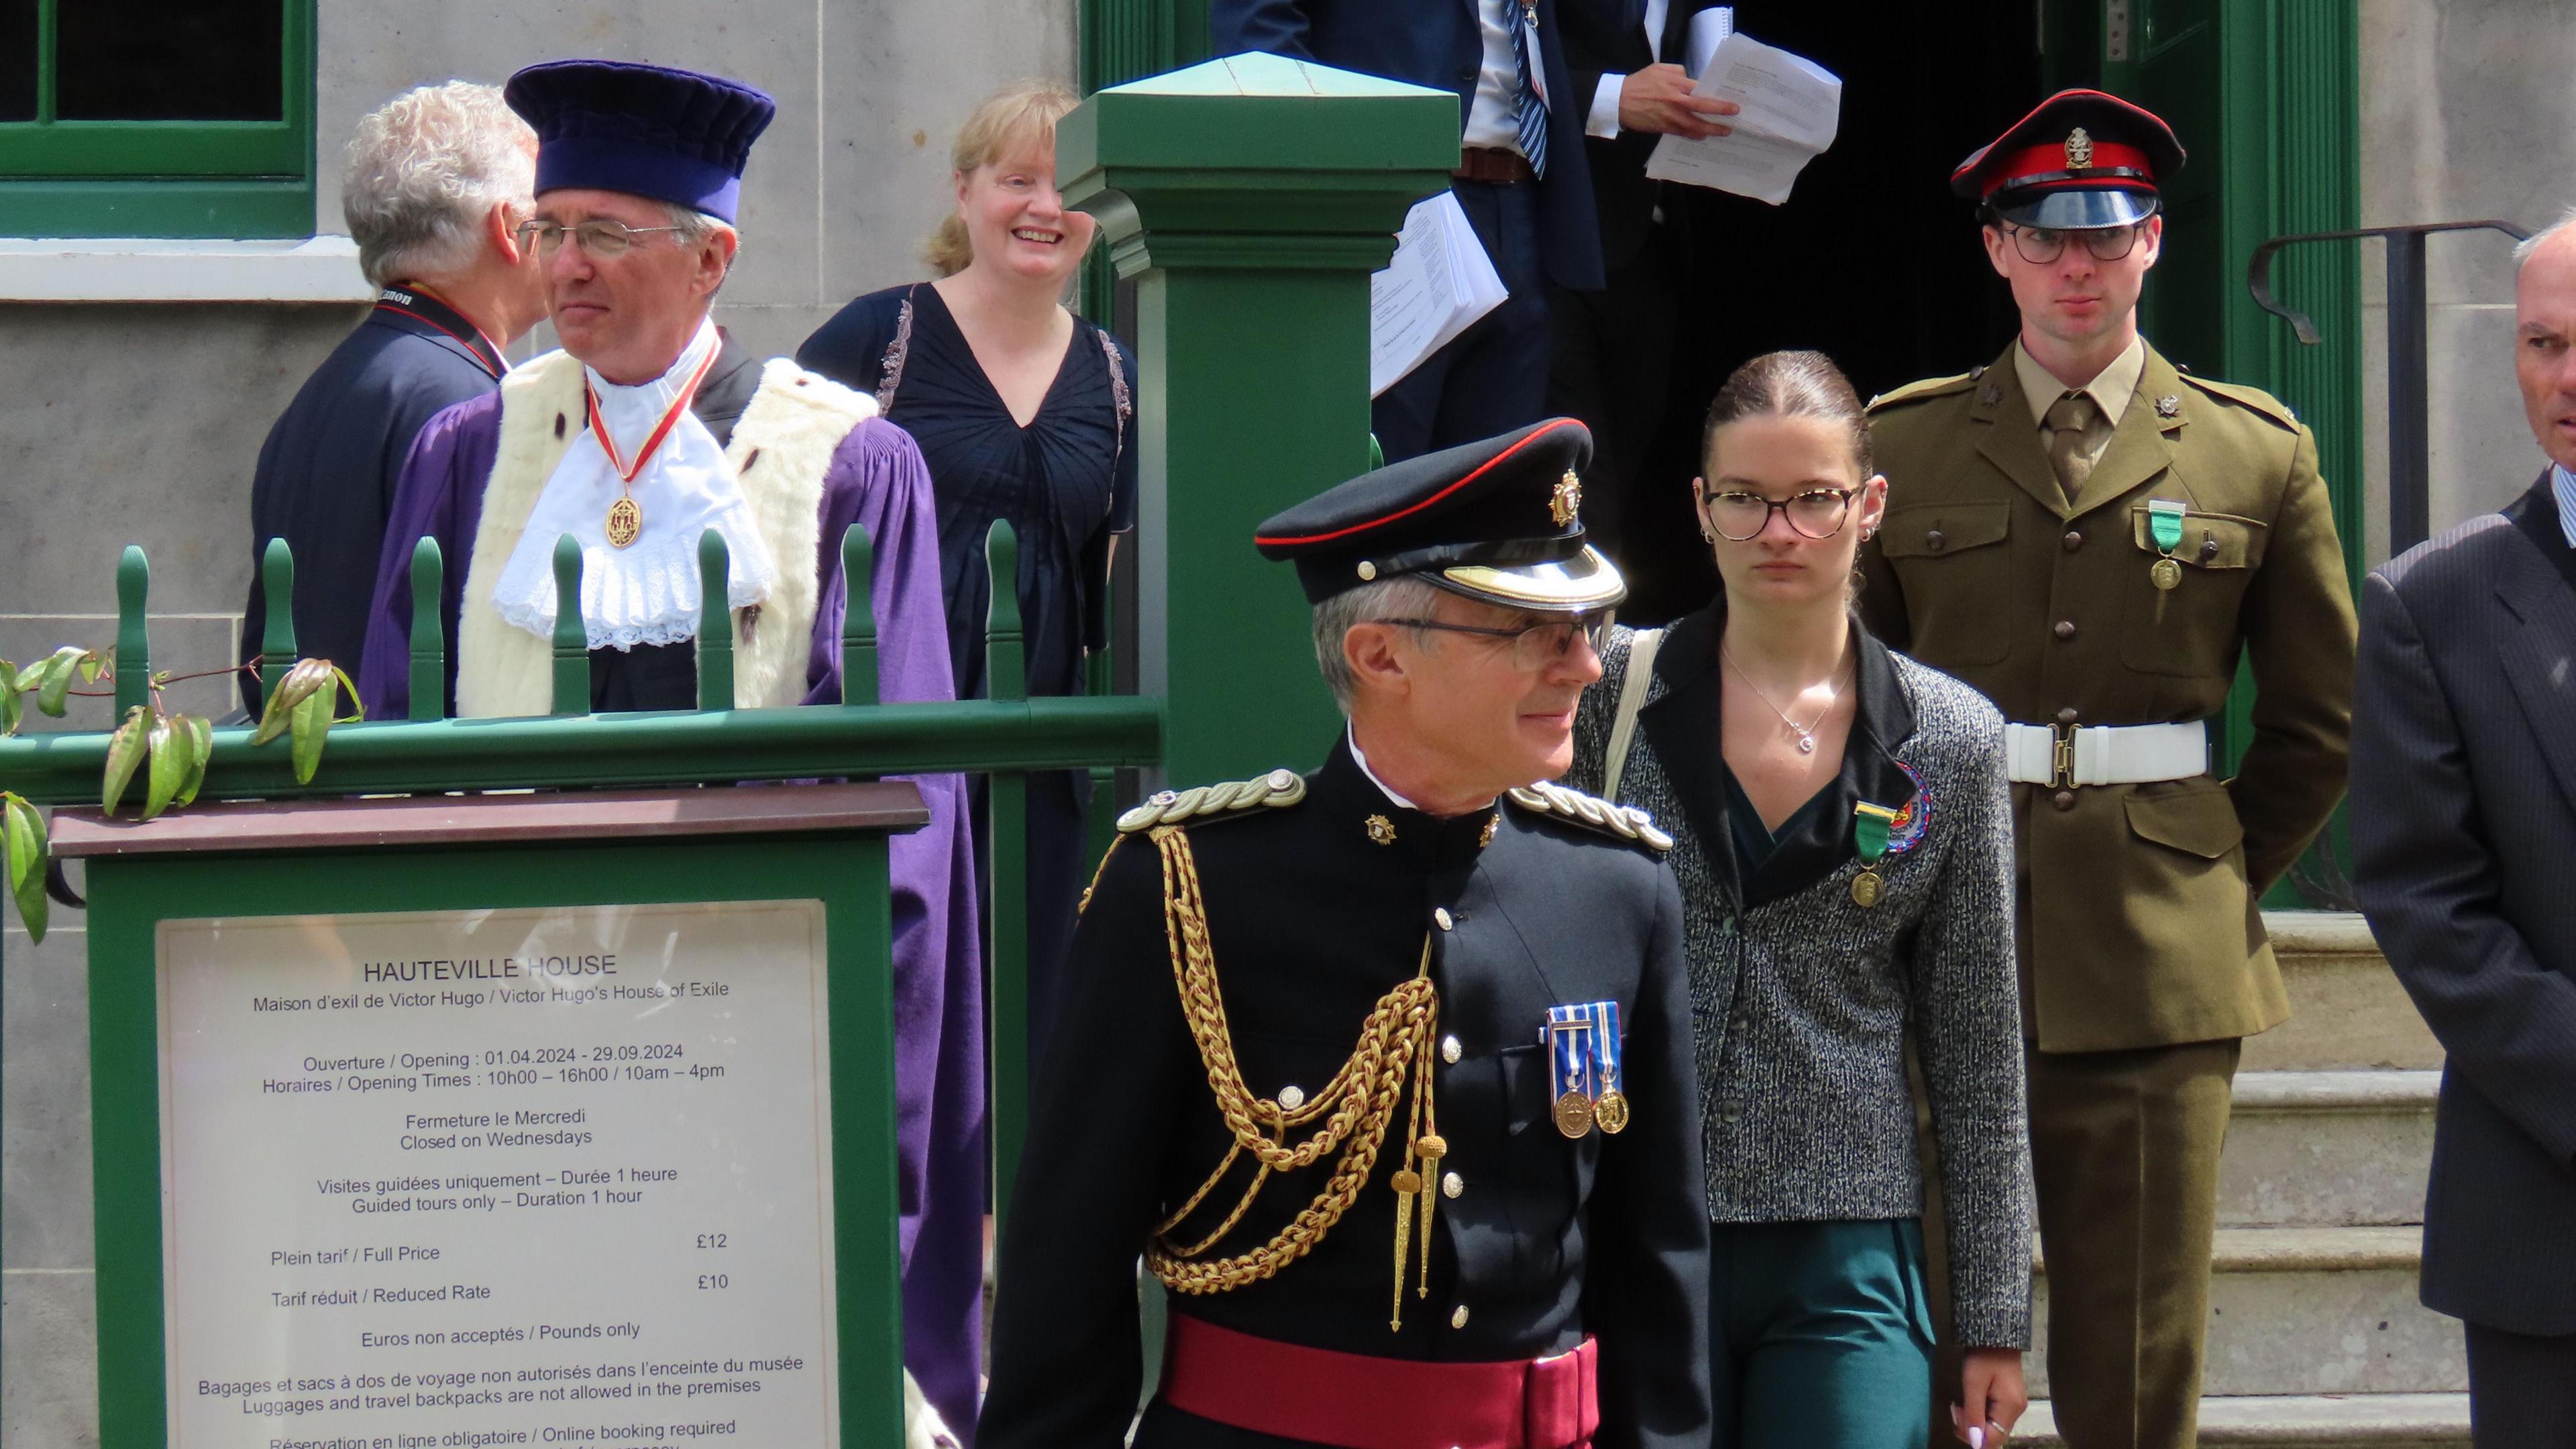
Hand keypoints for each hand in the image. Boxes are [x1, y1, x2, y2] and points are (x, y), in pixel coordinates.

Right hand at [1617, 64, 1736, 137]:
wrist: (1618, 101)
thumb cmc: (1639, 83)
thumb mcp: (1659, 69)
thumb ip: (1678, 72)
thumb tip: (1692, 81)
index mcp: (1676, 84)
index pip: (1702, 90)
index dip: (1717, 95)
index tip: (1730, 98)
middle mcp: (1676, 101)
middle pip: (1703, 107)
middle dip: (1720, 112)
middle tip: (1735, 114)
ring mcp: (1670, 116)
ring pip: (1695, 125)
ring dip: (1711, 129)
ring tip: (1724, 131)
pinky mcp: (1663, 127)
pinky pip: (1683, 133)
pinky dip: (1694, 135)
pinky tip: (1703, 136)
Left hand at [1953, 1347, 2026, 1446]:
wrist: (1995, 1335)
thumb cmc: (1983, 1357)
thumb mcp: (1973, 1384)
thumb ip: (1973, 1413)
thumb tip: (1975, 1442)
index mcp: (2010, 1408)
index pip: (1994, 1440)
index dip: (1972, 1436)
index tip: (1957, 1415)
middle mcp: (2016, 1411)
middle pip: (1993, 1434)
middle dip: (1971, 1427)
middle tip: (1955, 1407)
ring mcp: (2014, 1405)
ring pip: (1992, 1426)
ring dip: (1973, 1420)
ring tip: (1960, 1403)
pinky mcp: (2009, 1399)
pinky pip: (1993, 1416)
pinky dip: (1979, 1413)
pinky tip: (1969, 1400)